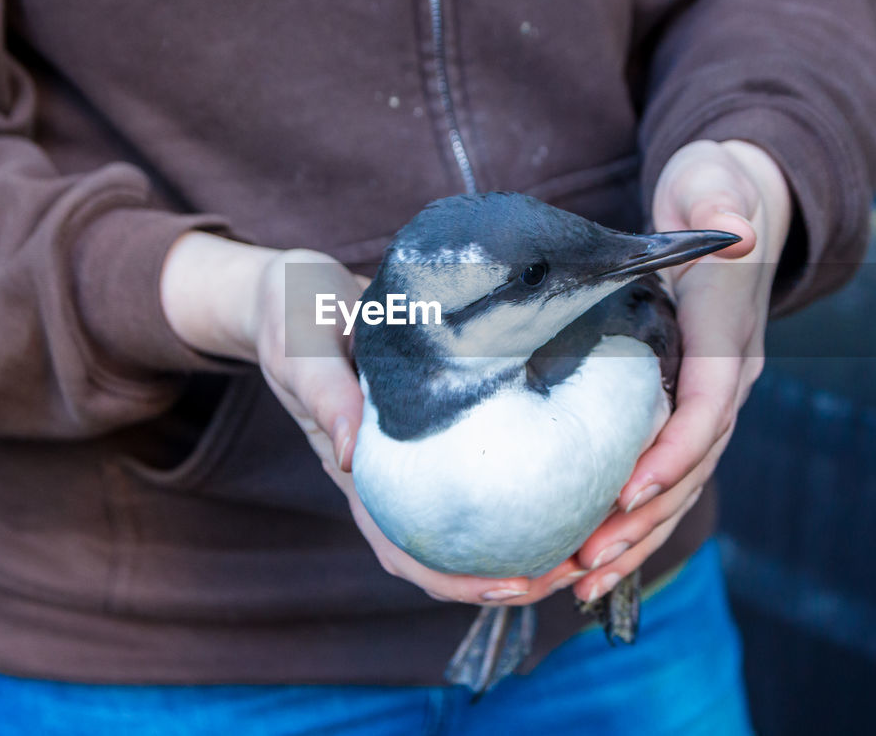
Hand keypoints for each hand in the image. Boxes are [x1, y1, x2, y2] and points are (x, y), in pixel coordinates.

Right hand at [160, 233, 580, 604]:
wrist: (294, 291)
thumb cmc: (294, 316)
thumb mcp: (304, 347)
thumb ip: (325, 394)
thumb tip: (347, 455)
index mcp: (355, 469)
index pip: (402, 547)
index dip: (454, 578)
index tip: (512, 583)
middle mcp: (386, 476)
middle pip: (443, 555)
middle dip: (507, 575)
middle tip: (575, 569)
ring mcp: (408, 458)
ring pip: (461, 525)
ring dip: (517, 544)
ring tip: (581, 543)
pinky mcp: (430, 430)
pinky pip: (472, 475)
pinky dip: (515, 494)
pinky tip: (564, 485)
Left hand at [570, 139, 791, 601]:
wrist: (739, 206)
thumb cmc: (714, 195)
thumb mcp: (717, 182)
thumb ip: (722, 201)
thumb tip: (737, 230)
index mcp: (728, 334)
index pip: (708, 406)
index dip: (672, 453)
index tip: (626, 493)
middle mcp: (729, 378)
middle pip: (693, 465)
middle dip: (643, 519)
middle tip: (586, 560)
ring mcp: (713, 399)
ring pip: (680, 483)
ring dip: (634, 536)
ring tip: (580, 578)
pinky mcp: (688, 408)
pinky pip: (665, 472)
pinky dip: (631, 517)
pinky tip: (591, 552)